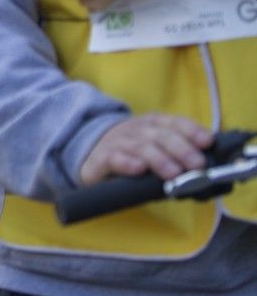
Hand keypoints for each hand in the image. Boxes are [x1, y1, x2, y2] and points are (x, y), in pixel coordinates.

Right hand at [79, 113, 212, 185]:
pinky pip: (114, 158)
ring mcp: (118, 142)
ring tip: (174, 173)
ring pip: (141, 147)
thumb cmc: (129, 153)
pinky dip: (127, 163)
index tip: (207, 142)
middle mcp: (136, 130)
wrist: (89, 153)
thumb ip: (175, 154)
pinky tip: (138, 169)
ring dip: (160, 159)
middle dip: (182, 149)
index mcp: (151, 124)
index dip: (192, 130)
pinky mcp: (101, 158)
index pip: (174, 122)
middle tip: (196, 165)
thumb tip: (202, 169)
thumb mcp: (153, 146)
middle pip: (161, 135)